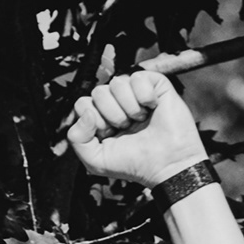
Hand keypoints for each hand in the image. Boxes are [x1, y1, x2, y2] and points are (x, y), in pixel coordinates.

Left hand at [61, 67, 210, 187]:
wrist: (167, 165)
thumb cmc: (135, 164)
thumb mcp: (95, 160)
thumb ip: (77, 138)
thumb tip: (86, 112)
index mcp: (101, 117)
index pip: (83, 103)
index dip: (94, 120)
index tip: (110, 135)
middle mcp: (117, 103)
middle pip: (98, 92)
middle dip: (112, 115)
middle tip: (128, 128)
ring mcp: (135, 93)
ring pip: (117, 82)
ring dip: (129, 107)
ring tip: (141, 120)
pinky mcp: (155, 86)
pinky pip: (138, 77)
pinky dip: (144, 95)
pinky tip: (152, 108)